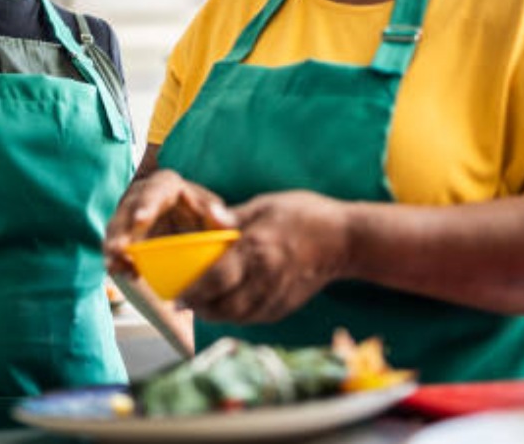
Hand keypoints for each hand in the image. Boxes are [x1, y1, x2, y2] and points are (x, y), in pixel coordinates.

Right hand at [104, 169, 234, 275]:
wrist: (194, 234)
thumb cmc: (206, 220)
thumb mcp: (216, 218)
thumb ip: (221, 218)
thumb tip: (216, 214)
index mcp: (166, 184)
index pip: (154, 191)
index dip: (147, 204)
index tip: (141, 220)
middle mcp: (142, 195)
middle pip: (127, 210)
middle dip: (121, 231)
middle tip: (119, 250)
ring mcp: (129, 214)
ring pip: (115, 229)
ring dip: (114, 248)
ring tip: (115, 267)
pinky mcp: (123, 234)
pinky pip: (115, 246)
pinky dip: (117, 260)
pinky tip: (122, 273)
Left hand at [180, 190, 350, 323]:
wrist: (346, 240)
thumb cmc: (305, 215)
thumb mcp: (266, 204)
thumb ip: (234, 216)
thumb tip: (208, 215)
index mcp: (257, 248)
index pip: (217, 278)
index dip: (193, 291)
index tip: (177, 294)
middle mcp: (265, 277)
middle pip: (223, 306)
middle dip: (200, 308)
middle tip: (185, 301)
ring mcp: (277, 294)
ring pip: (237, 317)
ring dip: (216, 315)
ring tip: (202, 305)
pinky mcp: (286, 305)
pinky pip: (254, 318)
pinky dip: (236, 316)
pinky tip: (228, 306)